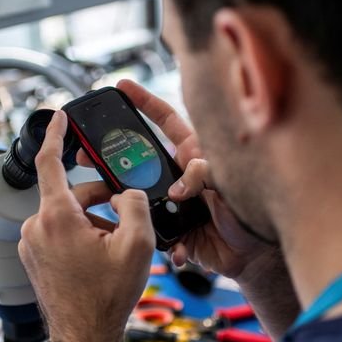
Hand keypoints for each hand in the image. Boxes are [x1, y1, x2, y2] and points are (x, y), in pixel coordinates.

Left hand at [19, 111, 154, 341]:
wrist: (85, 336)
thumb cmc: (106, 296)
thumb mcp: (137, 245)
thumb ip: (136, 205)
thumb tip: (127, 194)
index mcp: (57, 217)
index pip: (49, 162)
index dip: (56, 135)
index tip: (58, 117)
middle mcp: (36, 227)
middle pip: (69, 193)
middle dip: (98, 197)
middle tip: (124, 211)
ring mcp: (31, 244)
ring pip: (65, 214)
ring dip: (90, 219)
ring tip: (114, 244)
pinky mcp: (33, 257)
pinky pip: (57, 231)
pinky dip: (78, 233)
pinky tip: (98, 253)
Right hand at [77, 80, 276, 280]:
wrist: (253, 255)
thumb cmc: (251, 212)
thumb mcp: (230, 181)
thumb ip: (203, 174)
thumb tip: (176, 187)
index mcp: (193, 154)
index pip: (165, 121)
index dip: (144, 102)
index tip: (123, 87)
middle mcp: (179, 175)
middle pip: (138, 158)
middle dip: (112, 153)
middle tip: (88, 153)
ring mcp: (171, 202)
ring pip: (136, 195)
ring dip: (120, 199)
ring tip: (104, 199)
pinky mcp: (170, 229)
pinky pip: (151, 231)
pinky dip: (151, 236)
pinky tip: (162, 242)